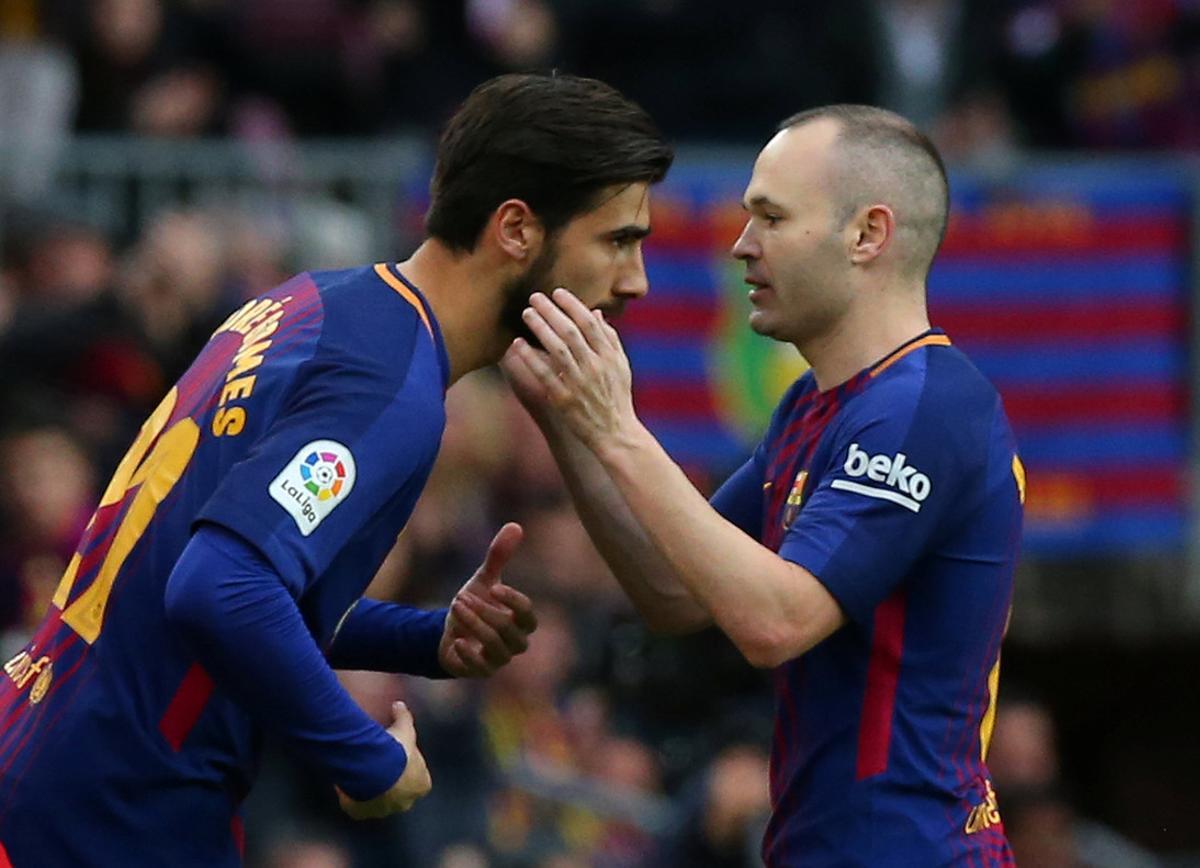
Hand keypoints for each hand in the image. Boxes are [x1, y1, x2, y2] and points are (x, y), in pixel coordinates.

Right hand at [337, 701, 431, 818]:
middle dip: (389, 782)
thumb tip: (399, 705)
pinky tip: (344, 784)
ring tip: (359, 774)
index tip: (395, 755)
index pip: (417, 778)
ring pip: (375, 802)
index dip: (406, 766)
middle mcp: (404, 803)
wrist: (372, 766)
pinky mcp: (361, 813)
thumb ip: (404, 716)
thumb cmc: (394, 749)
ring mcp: (383, 811)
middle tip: (377, 765)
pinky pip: (355, 806)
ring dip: (369, 791)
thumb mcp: (404, 728)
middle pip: (397, 794)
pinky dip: (350, 798)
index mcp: (421, 785)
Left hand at [439, 523, 536, 676]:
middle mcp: (515, 642)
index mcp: (521, 622)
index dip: (513, 601)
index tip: (494, 587)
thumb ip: (500, 556)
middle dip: (485, 612)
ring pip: (494, 645)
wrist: (449, 632)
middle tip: (462, 595)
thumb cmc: (475, 604)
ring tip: (455, 607)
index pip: (527, 615)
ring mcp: (499, 659)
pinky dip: (469, 654)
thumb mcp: (484, 579)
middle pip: (510, 630)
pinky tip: (455, 639)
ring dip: (474, 625)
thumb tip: (515, 525)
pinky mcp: (481, 672)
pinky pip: (480, 668)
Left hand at [510, 289, 637, 448]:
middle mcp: (595, 367)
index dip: (572, 305)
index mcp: (609, 356)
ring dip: (540, 328)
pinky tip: (517, 344)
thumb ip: (610, 339)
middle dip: (552, 311)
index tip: (557, 292)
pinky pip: (544, 375)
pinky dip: (530, 358)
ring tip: (526, 313)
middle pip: (571, 332)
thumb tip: (596, 313)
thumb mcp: (620, 367)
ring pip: (557, 349)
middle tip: (534, 297)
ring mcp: (579, 383)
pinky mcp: (564, 400)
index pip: (589, 323)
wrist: (615, 433)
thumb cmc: (617, 397)